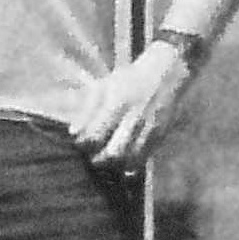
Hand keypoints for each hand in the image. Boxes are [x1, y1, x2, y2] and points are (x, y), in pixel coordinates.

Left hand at [64, 42, 200, 173]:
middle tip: (93, 157)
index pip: (95, 136)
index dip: (84, 146)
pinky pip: (145, 157)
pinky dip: (132, 165)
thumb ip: (87, 110)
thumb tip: (73, 133)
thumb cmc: (128, 80)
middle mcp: (134, 118)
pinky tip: (124, 165)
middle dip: (99, 160)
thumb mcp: (104, 86)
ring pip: (130, 159)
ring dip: (116, 165)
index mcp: (117, 104)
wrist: (165, 73)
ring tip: (107, 161)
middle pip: (113, 153)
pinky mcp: (161, 134)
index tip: (81, 144)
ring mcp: (150, 128)